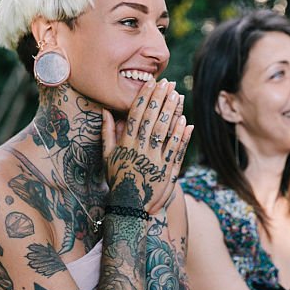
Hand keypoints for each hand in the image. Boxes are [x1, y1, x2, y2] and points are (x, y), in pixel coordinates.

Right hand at [101, 79, 191, 214]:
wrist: (128, 206)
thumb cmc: (117, 178)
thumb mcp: (107, 156)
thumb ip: (107, 132)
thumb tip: (105, 111)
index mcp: (125, 143)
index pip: (136, 114)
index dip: (144, 97)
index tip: (151, 83)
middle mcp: (139, 149)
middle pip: (151, 118)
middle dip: (159, 98)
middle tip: (167, 82)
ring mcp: (153, 159)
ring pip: (163, 131)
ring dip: (171, 112)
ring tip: (177, 95)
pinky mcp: (166, 170)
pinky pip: (174, 149)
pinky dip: (180, 134)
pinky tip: (185, 121)